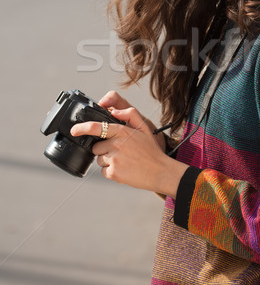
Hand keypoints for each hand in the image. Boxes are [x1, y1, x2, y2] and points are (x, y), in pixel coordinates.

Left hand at [70, 92, 187, 196]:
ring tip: (124, 161)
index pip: (97, 127)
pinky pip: (104, 171)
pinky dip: (111, 171)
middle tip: (120, 152)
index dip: (82, 128)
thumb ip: (130, 115)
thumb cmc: (152, 151)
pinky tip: (124, 169)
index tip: (74, 130)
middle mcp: (116, 144)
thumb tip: (114, 111)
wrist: (160, 172)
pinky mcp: (113, 173)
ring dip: (108, 160)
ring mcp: (113, 159)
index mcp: (122, 132)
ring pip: (99, 159)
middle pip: (97, 147)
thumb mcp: (145, 128)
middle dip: (104, 149)